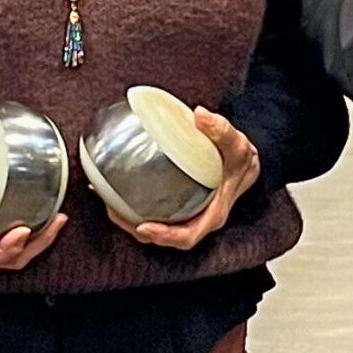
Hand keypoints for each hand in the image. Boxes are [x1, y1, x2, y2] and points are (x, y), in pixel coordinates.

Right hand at [0, 157, 68, 270]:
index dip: (6, 249)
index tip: (24, 232)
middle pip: (7, 261)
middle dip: (36, 246)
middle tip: (56, 222)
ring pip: (12, 255)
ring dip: (38, 241)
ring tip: (58, 219)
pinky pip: (9, 241)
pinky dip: (30, 232)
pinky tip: (42, 213)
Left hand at [115, 107, 261, 247]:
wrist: (244, 165)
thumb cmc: (240, 160)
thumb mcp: (237, 144)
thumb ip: (220, 130)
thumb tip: (200, 115)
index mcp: (213, 214)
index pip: (187, 236)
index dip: (165, 236)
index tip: (143, 227)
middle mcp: (198, 220)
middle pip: (164, 237)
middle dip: (136, 228)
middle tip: (113, 210)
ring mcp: (187, 216)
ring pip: (156, 228)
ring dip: (130, 220)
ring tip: (108, 201)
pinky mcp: (178, 208)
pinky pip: (155, 214)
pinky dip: (135, 206)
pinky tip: (117, 189)